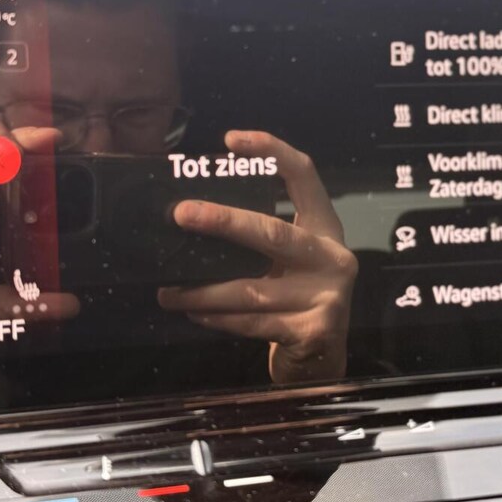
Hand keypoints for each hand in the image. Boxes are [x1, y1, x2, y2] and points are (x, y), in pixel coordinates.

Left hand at [157, 131, 356, 383]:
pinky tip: (194, 313)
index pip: (304, 176)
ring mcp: (327, 295)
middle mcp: (333, 257)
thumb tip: (195, 218)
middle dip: (223, 221)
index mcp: (325, 228)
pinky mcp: (314, 331)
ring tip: (168, 292)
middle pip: (273, 232)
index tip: (230, 140)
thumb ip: (261, 241)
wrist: (323, 360)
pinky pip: (253, 321)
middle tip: (181, 214)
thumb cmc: (295, 302)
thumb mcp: (288, 263)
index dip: (272, 151)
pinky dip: (218, 318)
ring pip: (252, 288)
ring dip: (203, 290)